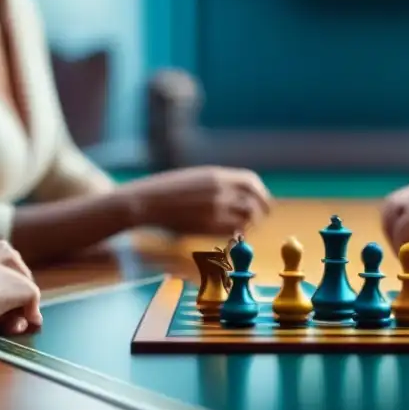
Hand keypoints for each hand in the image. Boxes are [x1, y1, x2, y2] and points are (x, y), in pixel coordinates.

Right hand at [121, 166, 271, 234]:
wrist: (145, 202)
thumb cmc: (168, 191)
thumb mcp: (196, 178)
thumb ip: (219, 184)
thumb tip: (241, 195)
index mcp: (216, 175)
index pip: (251, 183)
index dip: (261, 194)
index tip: (263, 202)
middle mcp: (219, 191)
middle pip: (253, 202)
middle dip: (260, 211)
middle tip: (259, 219)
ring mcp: (213, 209)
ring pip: (246, 219)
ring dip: (249, 224)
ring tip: (243, 227)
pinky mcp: (206, 226)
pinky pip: (231, 232)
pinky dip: (236, 234)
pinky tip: (231, 234)